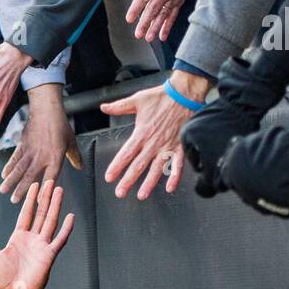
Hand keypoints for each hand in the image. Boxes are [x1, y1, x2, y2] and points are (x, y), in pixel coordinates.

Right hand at [0, 85, 79, 201]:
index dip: (44, 190)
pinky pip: (15, 158)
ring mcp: (30, 151)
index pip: (50, 178)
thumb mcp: (71, 141)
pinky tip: (4, 175)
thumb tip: (80, 167)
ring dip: (11, 180)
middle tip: (14, 201)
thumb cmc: (60, 125)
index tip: (39, 201)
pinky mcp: (22, 144)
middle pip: (30, 176)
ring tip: (3, 190)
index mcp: (55, 158)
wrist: (46, 109)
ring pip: (19, 169)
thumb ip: (75, 156)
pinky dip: (9, 167)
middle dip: (21, 190)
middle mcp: (41, 157)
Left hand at [0, 178, 74, 288]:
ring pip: (50, 222)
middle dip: (46, 197)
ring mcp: (41, 247)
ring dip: (55, 206)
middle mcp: (32, 239)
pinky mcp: (48, 256)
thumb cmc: (0, 280)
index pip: (26, 214)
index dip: (30, 199)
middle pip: (41, 213)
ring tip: (60, 191)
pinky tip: (70, 217)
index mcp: (18, 237)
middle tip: (51, 181)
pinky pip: (59, 240)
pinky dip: (65, 229)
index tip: (35, 185)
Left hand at [101, 76, 202, 199]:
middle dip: (128, 180)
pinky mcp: (179, 146)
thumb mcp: (137, 99)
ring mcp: (167, 146)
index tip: (109, 177)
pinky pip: (178, 164)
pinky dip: (175, 176)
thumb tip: (104, 107)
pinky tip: (170, 188)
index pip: (126, 153)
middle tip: (120, 192)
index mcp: (142, 133)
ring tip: (142, 195)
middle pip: (138, 165)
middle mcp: (153, 142)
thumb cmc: (161, 96)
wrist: (184, 93)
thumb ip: (120, 106)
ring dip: (149, 183)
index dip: (116, 166)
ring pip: (156, 168)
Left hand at [120, 0, 191, 44]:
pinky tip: (162, 36)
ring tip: (149, 38)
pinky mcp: (178, 1)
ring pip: (162, 15)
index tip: (130, 18)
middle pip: (152, 9)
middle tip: (138, 34)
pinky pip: (172, 15)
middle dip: (145, 22)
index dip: (136, 8)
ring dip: (155, 27)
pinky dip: (168, 26)